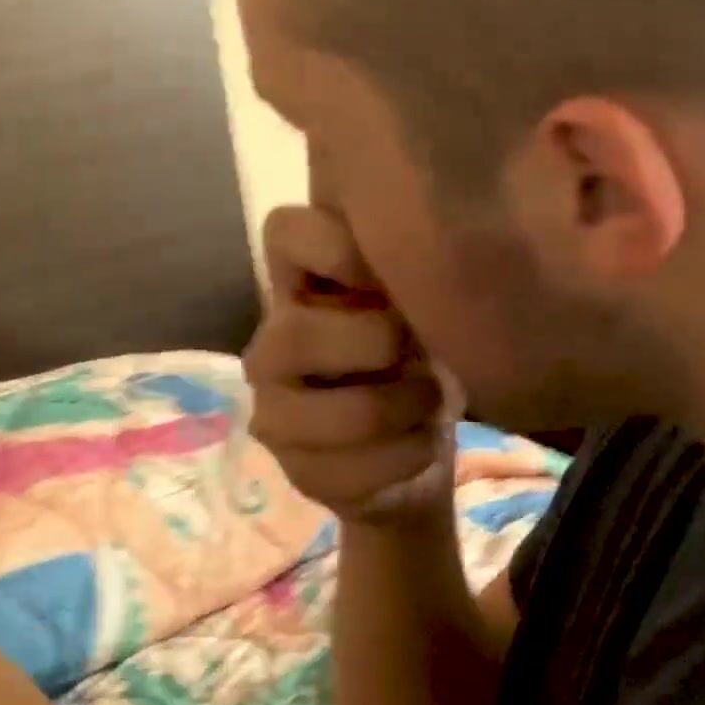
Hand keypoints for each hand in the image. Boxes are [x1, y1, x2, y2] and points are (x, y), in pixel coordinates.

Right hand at [244, 205, 453, 524]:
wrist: (419, 449)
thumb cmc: (422, 356)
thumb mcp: (424, 302)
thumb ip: (408, 268)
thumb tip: (428, 244)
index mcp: (302, 286)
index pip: (286, 233)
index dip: (340, 248)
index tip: (392, 273)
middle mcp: (273, 344)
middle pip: (294, 333)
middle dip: (377, 343)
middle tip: (422, 350)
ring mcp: (275, 412)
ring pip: (328, 412)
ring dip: (399, 408)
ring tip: (431, 402)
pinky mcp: (300, 471)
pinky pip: (348, 470)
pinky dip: (405, 456)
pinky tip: (422, 445)